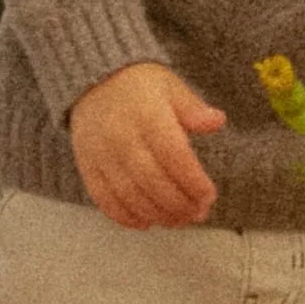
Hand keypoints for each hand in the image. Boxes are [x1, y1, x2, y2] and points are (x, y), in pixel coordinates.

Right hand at [68, 61, 226, 228]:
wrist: (93, 80)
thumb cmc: (140, 86)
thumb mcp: (171, 86)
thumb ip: (193, 108)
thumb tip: (217, 121)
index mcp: (148, 116)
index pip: (174, 156)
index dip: (193, 181)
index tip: (209, 196)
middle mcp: (122, 138)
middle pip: (153, 181)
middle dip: (179, 204)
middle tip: (198, 214)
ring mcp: (101, 155)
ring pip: (130, 195)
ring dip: (157, 214)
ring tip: (179, 221)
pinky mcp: (87, 167)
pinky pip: (104, 199)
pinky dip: (125, 216)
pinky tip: (146, 223)